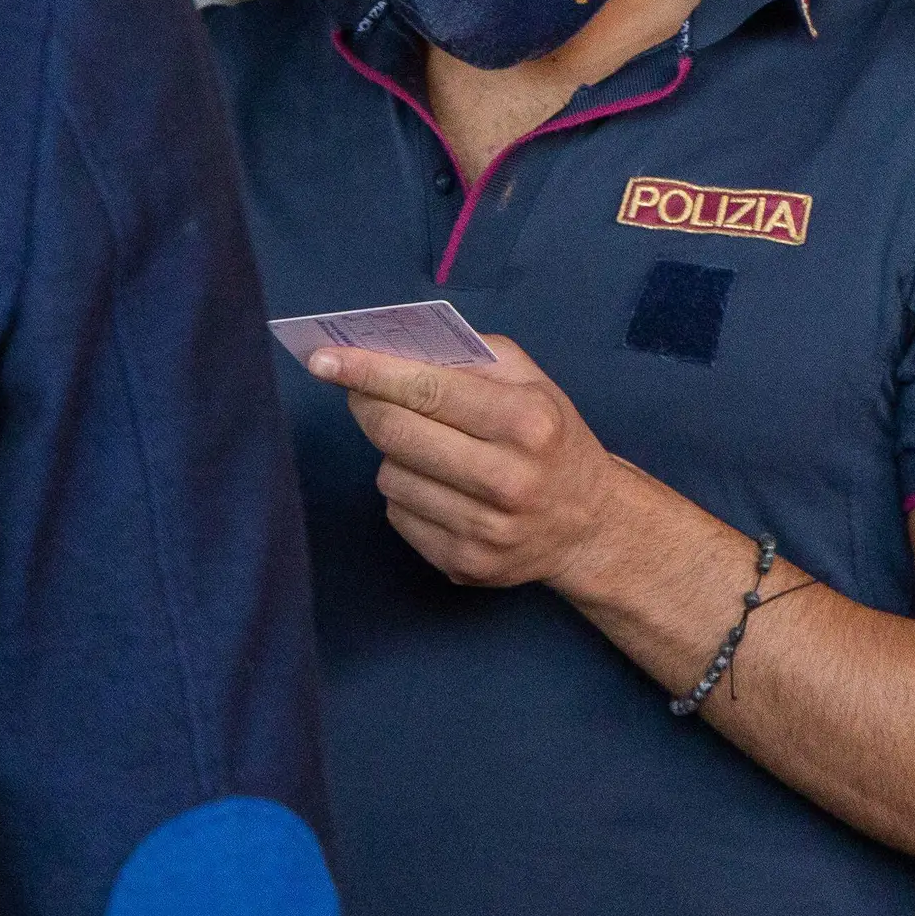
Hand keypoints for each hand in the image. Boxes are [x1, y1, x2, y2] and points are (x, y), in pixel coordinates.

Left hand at [304, 334, 650, 593]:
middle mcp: (507, 479)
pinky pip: (397, 516)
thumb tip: (393, 350)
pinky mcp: (464, 565)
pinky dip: (406, 494)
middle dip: (368, 406)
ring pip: (390, 477)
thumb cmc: (551, 438)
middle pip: (397, 435)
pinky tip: (438, 487)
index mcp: (526, 422)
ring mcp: (484, 530)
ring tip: (425, 448)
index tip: (325, 360)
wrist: (589, 525)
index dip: (369, 371)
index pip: (427, 390)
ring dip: (393, 456)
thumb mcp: (533, 382)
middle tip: (362, 393)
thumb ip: (470, 357)